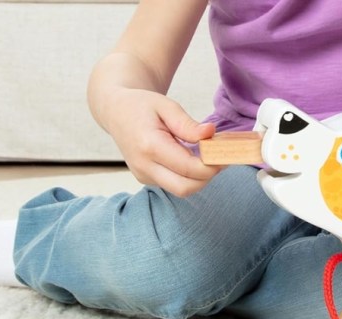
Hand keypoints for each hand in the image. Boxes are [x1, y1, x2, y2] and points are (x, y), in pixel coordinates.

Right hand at [99, 88, 220, 196]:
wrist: (116, 112)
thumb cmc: (142, 105)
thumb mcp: (166, 105)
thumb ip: (187, 124)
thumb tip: (210, 134)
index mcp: (149, 146)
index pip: (189, 168)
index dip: (211, 165)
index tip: (225, 153)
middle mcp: (144, 166)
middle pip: (185, 187)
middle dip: (208, 177)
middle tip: (221, 159)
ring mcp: (143, 175)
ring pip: (181, 189)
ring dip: (199, 178)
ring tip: (208, 157)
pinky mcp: (145, 178)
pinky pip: (173, 184)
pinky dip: (188, 176)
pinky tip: (192, 159)